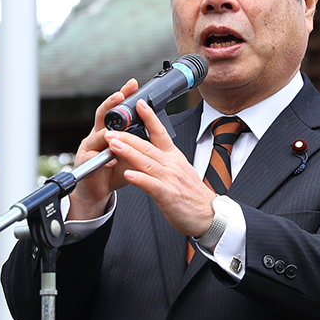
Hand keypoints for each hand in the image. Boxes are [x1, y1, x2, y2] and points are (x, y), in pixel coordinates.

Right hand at [67, 78, 140, 220]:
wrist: (97, 190)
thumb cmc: (114, 170)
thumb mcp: (131, 154)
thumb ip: (139, 142)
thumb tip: (156, 129)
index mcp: (110, 130)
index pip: (118, 109)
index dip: (124, 96)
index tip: (133, 85)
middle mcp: (98, 135)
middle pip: (103, 115)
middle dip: (111, 104)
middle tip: (119, 96)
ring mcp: (90, 148)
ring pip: (97, 136)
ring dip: (107, 134)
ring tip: (115, 131)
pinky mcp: (85, 163)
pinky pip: (93, 159)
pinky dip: (104, 161)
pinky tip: (111, 162)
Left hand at [103, 99, 216, 238]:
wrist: (209, 215)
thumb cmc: (192, 195)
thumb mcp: (181, 170)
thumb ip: (165, 159)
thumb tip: (150, 149)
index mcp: (174, 157)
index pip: (160, 132)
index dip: (149, 117)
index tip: (139, 104)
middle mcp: (171, 165)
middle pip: (146, 146)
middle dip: (126, 136)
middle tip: (109, 130)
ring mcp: (170, 179)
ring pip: (145, 162)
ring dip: (128, 152)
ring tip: (113, 145)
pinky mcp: (168, 195)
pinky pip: (151, 185)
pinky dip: (139, 179)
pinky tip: (127, 174)